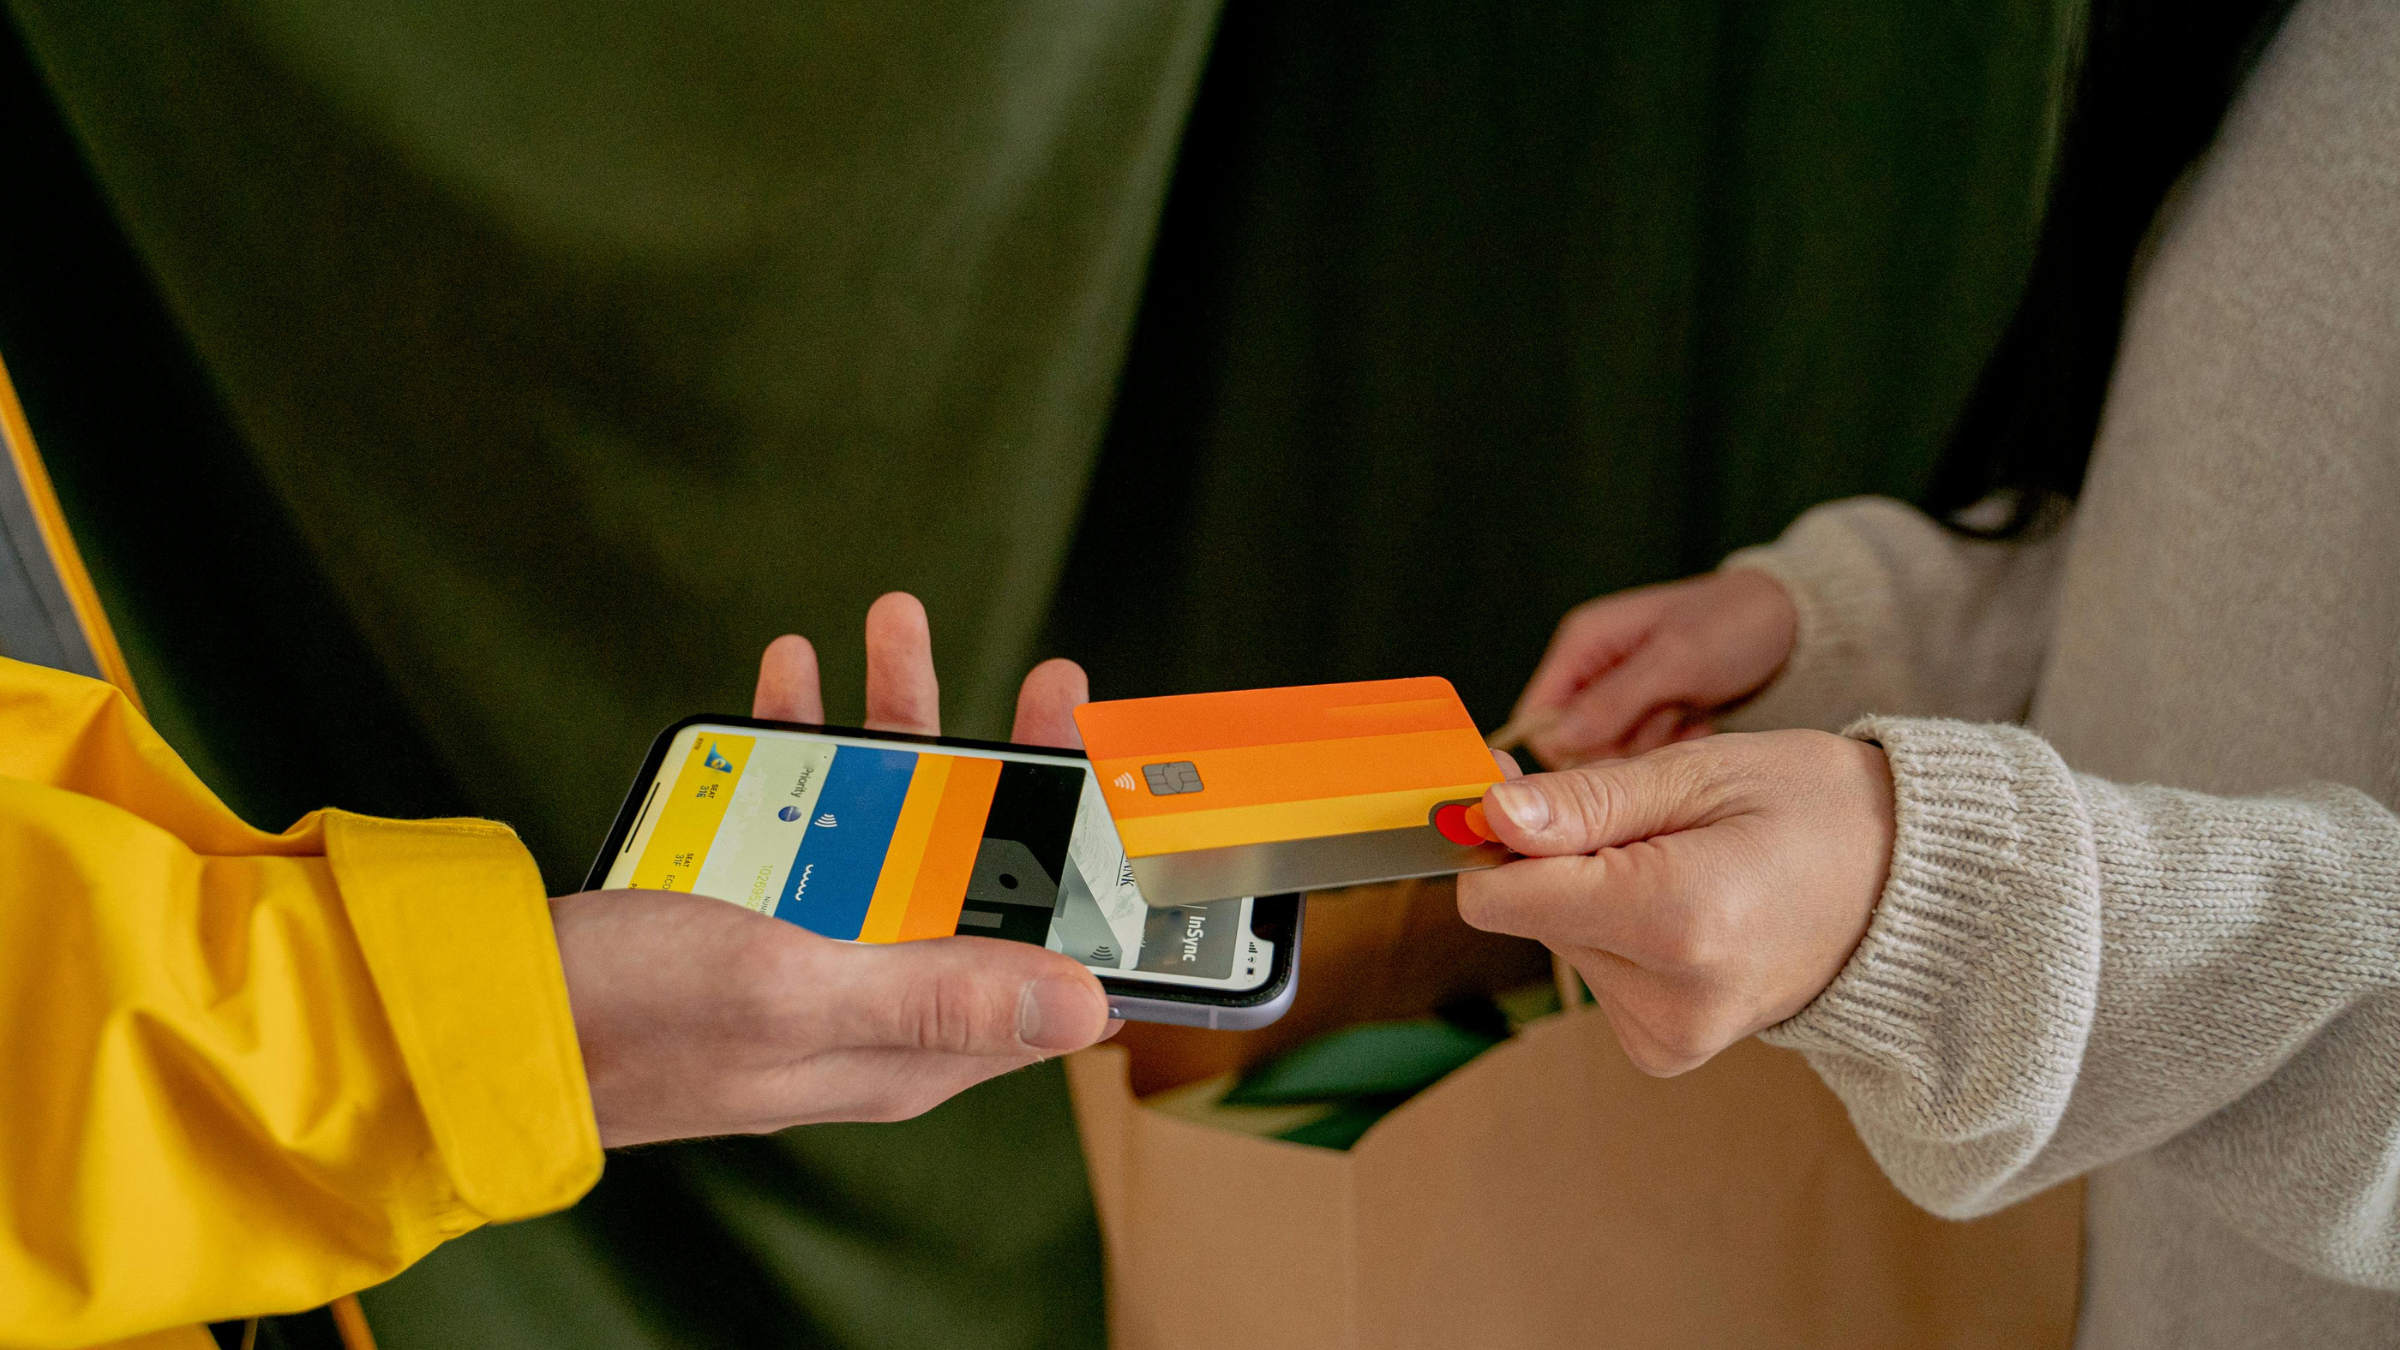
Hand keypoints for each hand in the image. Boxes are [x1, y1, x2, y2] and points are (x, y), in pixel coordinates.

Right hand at [554, 592, 1114, 1146]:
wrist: (475, 1022)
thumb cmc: (627, 1022)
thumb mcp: (794, 992)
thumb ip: (940, 993)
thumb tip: (1089, 1008)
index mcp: (911, 1043)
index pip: (1049, 961)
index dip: (1098, 879)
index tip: (1125, 789)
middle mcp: (877, 998)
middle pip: (982, 874)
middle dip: (1014, 769)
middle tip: (1049, 677)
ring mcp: (812, 950)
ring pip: (891, 828)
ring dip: (902, 727)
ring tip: (894, 624)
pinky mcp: (750, 914)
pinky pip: (803, 820)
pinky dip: (802, 745)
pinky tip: (792, 672)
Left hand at [1453, 730, 1893, 1076]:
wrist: (1910, 894)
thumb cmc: (1818, 811)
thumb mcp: (1701, 773)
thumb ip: (1586, 802)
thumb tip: (1491, 815)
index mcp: (1678, 921)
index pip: (1504, 897)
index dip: (1496, 834)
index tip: (1517, 790)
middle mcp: (1670, 999)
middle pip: (1530, 915)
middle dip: (1558, 858)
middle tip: (1641, 818)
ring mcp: (1670, 1037)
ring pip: (1560, 941)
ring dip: (1595, 896)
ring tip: (1686, 864)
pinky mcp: (1666, 1050)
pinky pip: (1596, 974)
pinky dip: (1621, 935)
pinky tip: (1688, 911)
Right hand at [1507, 569, 1796, 767]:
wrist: (1791, 621)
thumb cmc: (1734, 623)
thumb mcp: (1677, 659)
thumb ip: (1616, 699)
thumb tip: (1558, 739)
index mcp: (1583, 644)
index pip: (1537, 718)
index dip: (1564, 749)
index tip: (1614, 757)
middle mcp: (1592, 672)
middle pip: (1573, 744)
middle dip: (1621, 746)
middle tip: (1667, 721)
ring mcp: (1621, 695)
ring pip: (1611, 754)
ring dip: (1653, 748)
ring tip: (1689, 714)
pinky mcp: (1649, 714)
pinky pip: (1643, 754)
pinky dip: (1672, 746)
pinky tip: (1699, 720)